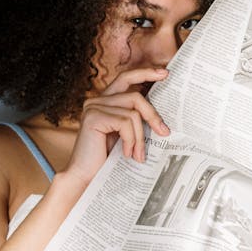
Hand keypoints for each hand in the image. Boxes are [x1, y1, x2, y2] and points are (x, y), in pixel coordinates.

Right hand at [64, 68, 171, 183]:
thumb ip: (135, 118)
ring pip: (133, 113)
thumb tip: (160, 111)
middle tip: (165, 132)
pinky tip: (127, 154)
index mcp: (104, 101)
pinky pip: (125, 123)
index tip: (164, 73)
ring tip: (138, 155)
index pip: (126, 78)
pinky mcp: (94, 117)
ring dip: (140, 137)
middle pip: (136, 96)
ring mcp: (94, 107)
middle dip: (152, 114)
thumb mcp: (124, 134)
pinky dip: (131, 140)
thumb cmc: (106, 158)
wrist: (86, 178)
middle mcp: (97, 100)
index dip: (145, 73)